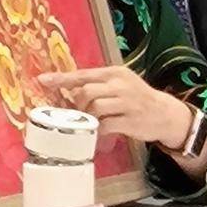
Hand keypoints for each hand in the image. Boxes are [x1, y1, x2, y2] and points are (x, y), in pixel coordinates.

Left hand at [38, 65, 192, 146]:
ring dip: (88, 118)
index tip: (42, 81)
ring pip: (94, 108)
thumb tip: (69, 91)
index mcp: (114, 73)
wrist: (165, 114)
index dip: (61, 79)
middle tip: (79, 113)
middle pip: (86, 91)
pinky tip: (99, 134)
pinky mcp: (130, 120)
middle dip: (77, 104)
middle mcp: (120, 84)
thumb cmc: (137, 99)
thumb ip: (98, 86)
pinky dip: (98, 131)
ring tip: (91, 123)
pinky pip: (105, 125)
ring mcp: (126, 102)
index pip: (83, 74)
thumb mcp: (120, 85)